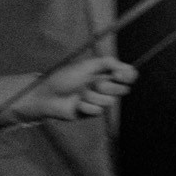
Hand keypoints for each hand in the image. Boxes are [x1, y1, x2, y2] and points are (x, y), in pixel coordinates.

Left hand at [7, 55, 137, 123]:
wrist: (48, 95)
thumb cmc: (64, 77)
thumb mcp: (86, 65)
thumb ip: (108, 63)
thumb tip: (128, 66)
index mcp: (103, 73)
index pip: (126, 75)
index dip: (127, 75)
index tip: (120, 75)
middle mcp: (103, 86)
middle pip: (121, 89)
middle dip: (108, 87)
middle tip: (93, 84)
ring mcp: (97, 100)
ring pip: (109, 101)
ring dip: (93, 97)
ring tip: (79, 94)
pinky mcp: (91, 112)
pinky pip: (98, 110)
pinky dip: (86, 106)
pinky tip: (76, 104)